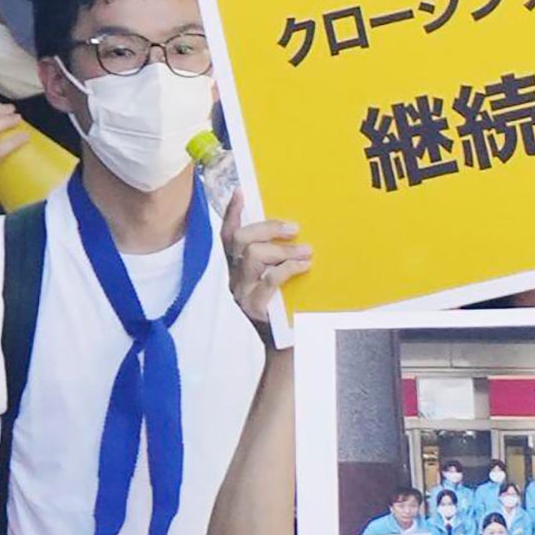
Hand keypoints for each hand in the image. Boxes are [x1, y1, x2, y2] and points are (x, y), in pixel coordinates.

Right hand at [224, 211, 311, 332]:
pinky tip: (304, 266)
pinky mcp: (254, 308)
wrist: (287, 343)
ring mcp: (242, 293)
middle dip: (268, 228)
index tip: (240, 191)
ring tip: (306, 251)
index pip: (228, 235)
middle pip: (240, 240)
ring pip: (254, 256)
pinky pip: (269, 279)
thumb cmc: (285, 305)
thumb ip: (276, 256)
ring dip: (283, 250)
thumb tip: (295, 228)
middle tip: (294, 228)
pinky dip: (289, 268)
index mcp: (237, 268)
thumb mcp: (277, 276)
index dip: (232, 213)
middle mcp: (234, 278)